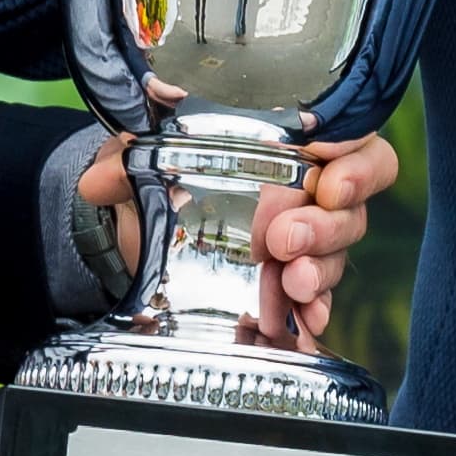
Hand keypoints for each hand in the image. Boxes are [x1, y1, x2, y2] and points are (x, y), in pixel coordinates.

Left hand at [79, 129, 401, 343]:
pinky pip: (320, 293)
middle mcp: (306, 188)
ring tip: (291, 283)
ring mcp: (304, 237)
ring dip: (319, 270)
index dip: (355, 156)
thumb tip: (100, 180)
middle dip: (325, 225)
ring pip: (338, 252)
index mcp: (287, 141)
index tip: (328, 170)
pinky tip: (307, 318)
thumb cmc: (156, 180)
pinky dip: (316, 307)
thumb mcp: (139, 162)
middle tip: (283, 240)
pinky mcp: (290, 281)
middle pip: (351, 205)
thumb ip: (124, 162)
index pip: (353, 137)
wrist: (137, 232)